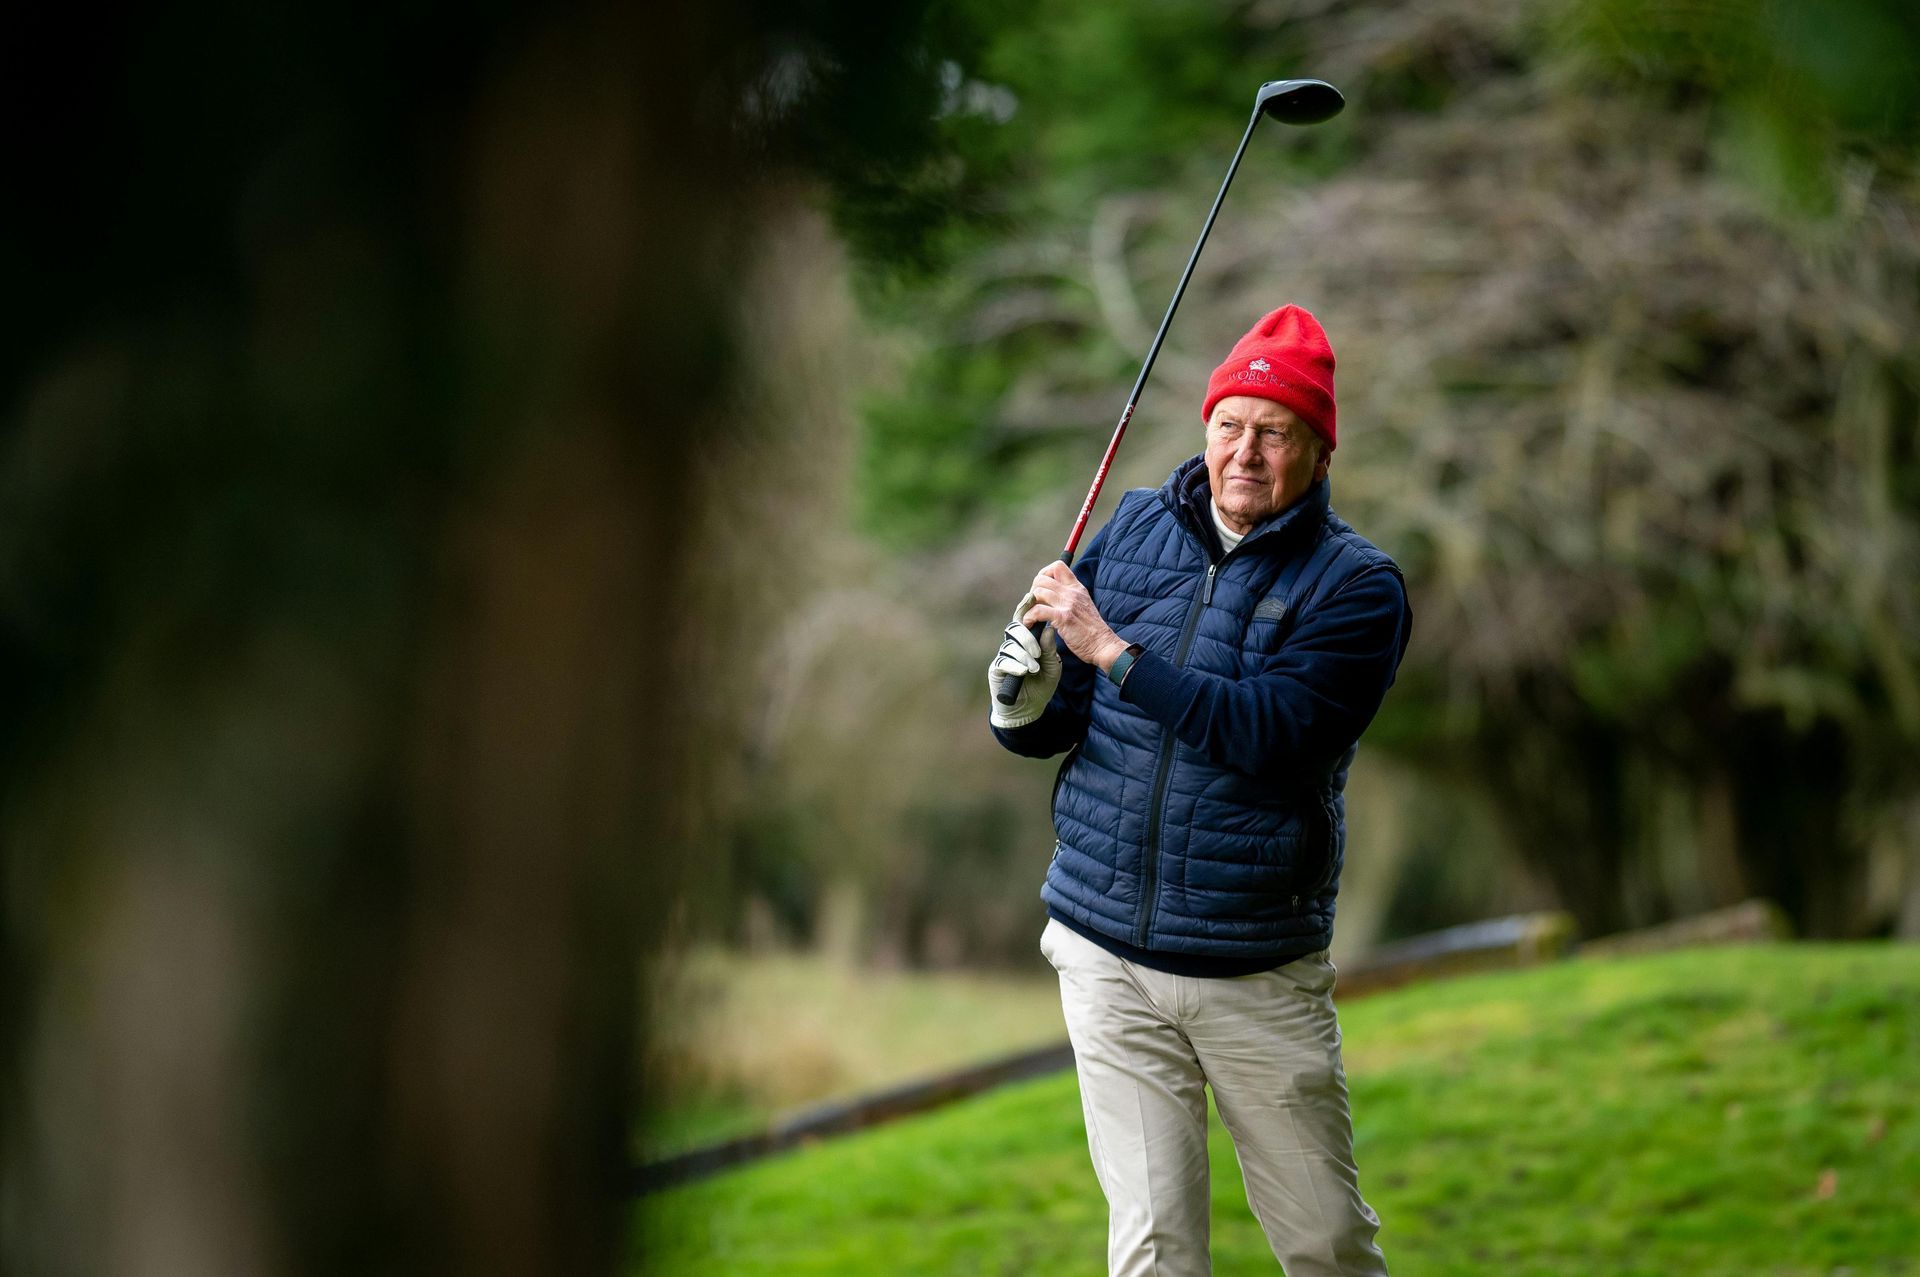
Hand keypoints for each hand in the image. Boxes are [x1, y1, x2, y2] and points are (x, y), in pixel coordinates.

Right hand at [988, 592, 1060, 728]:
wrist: (1030, 709)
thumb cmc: (1042, 685)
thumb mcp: (1052, 667)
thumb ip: (1050, 649)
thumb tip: (1049, 628)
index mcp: (1027, 640)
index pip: (1025, 619)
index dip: (1026, 607)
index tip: (1032, 596)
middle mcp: (1013, 645)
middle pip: (1014, 629)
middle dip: (1026, 637)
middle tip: (1037, 651)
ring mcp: (1004, 656)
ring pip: (1010, 645)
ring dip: (1023, 655)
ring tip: (1034, 668)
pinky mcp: (996, 669)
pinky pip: (1003, 661)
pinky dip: (1014, 666)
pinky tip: (1023, 672)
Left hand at [1019, 561, 1129, 670]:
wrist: (1103, 645)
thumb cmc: (1091, 630)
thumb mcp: (1083, 606)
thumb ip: (1069, 598)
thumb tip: (1049, 597)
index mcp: (1077, 588)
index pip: (1058, 566)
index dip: (1044, 574)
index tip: (1041, 589)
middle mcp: (1072, 593)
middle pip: (1042, 578)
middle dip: (1032, 590)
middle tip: (1033, 605)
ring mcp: (1068, 604)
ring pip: (1038, 592)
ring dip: (1028, 605)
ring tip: (1030, 616)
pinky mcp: (1063, 618)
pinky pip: (1038, 611)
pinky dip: (1029, 617)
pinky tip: (1030, 624)